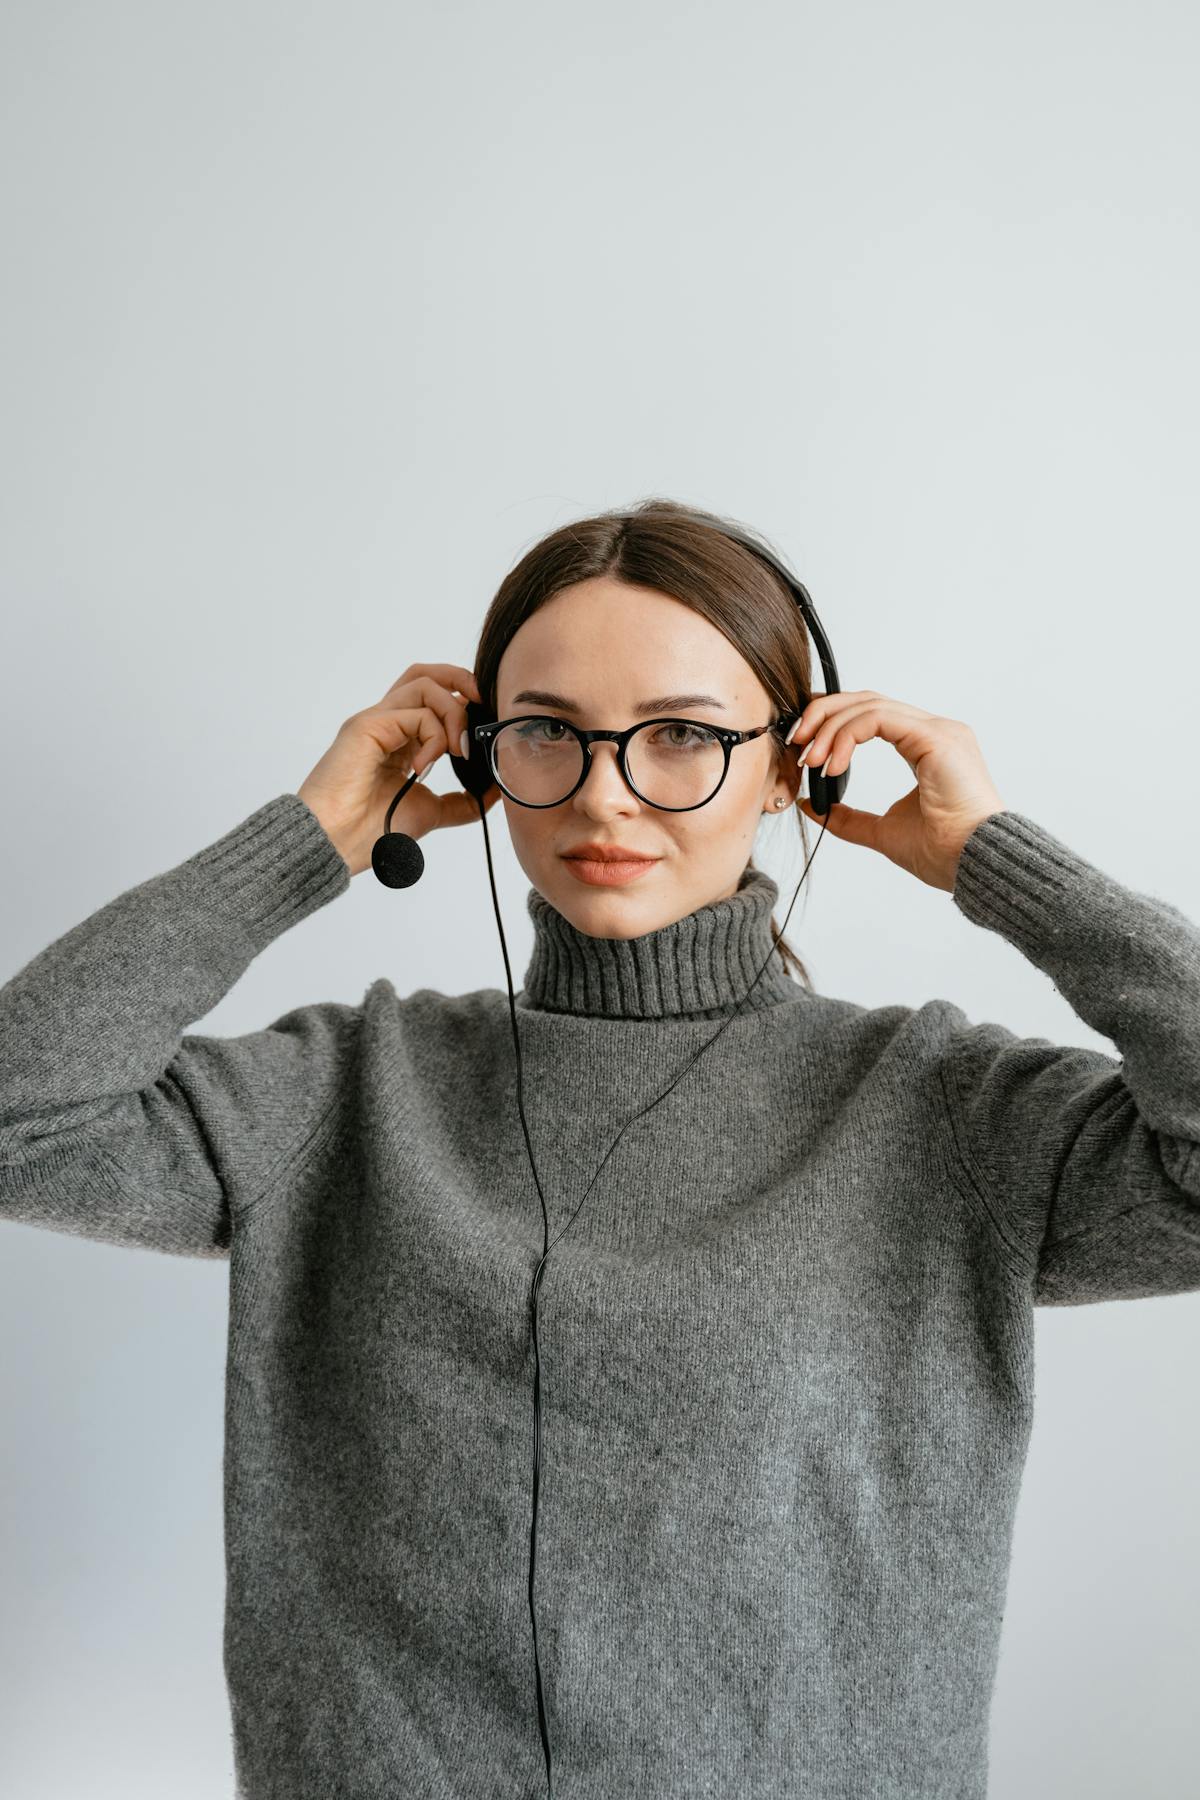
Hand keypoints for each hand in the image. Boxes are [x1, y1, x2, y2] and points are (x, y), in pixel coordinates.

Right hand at [296, 663, 501, 876]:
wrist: (335, 844)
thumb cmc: (369, 831)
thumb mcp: (430, 813)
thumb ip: (460, 802)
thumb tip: (492, 792)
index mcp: (399, 739)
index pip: (433, 698)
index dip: (465, 701)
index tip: (485, 725)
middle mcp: (386, 723)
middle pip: (425, 675)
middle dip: (463, 680)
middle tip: (485, 707)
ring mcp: (375, 721)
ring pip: (424, 684)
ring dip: (453, 713)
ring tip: (456, 751)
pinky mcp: (367, 726)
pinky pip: (415, 713)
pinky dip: (434, 736)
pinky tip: (425, 767)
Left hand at [790, 690, 1006, 891]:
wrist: (976, 864)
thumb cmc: (945, 852)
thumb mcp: (883, 832)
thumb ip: (849, 818)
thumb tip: (812, 806)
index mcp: (926, 747)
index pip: (871, 715)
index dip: (832, 722)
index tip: (803, 748)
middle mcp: (934, 732)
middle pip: (867, 700)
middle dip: (824, 716)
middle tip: (797, 744)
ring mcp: (938, 731)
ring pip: (869, 705)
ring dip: (830, 728)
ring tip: (810, 760)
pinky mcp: (936, 737)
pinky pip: (880, 718)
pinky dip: (847, 735)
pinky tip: (832, 764)